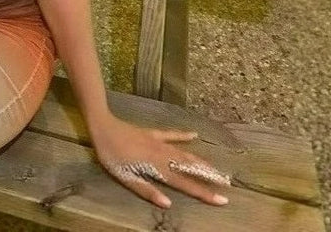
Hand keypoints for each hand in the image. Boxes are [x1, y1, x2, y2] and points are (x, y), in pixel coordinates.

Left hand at [92, 115, 230, 208]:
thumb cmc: (111, 155)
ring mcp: (158, 142)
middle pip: (189, 167)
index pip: (184, 184)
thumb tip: (168, 203)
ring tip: (217, 168)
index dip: (203, 192)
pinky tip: (195, 135)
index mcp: (156, 168)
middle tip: (227, 182)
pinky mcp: (152, 133)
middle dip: (208, 176)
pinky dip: (183, 135)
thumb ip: (146, 190)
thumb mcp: (125, 177)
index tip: (222, 199)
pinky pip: (171, 134)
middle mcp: (162, 155)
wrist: (103, 126)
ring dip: (201, 161)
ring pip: (184, 153)